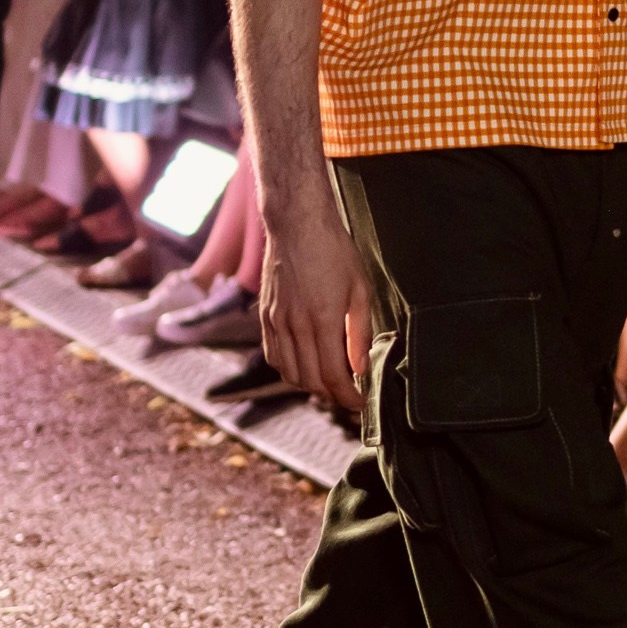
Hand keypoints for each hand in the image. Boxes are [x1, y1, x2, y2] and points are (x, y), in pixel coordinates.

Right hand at [260, 194, 372, 410]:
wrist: (297, 223)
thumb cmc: (334, 252)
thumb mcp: (360, 289)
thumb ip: (359, 332)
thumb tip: (360, 368)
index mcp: (322, 320)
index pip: (333, 376)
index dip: (348, 398)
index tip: (361, 404)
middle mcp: (295, 325)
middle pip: (310, 381)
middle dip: (332, 396)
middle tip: (350, 395)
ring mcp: (276, 321)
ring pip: (289, 372)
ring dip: (310, 386)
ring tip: (330, 382)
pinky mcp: (265, 316)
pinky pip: (273, 356)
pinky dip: (289, 370)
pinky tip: (304, 366)